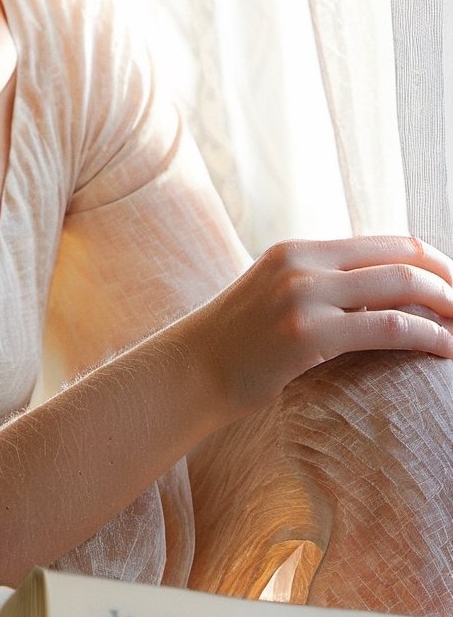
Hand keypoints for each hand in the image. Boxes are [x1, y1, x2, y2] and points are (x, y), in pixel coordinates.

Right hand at [186, 235, 452, 419]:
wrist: (190, 374)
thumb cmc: (237, 348)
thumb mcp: (277, 300)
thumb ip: (321, 289)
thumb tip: (379, 298)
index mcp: (298, 249)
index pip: (386, 242)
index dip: (431, 261)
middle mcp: (303, 262)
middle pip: (403, 256)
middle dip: (449, 280)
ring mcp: (304, 295)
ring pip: (402, 286)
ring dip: (447, 306)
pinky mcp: (308, 334)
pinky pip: (388, 326)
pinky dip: (427, 335)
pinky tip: (444, 348)